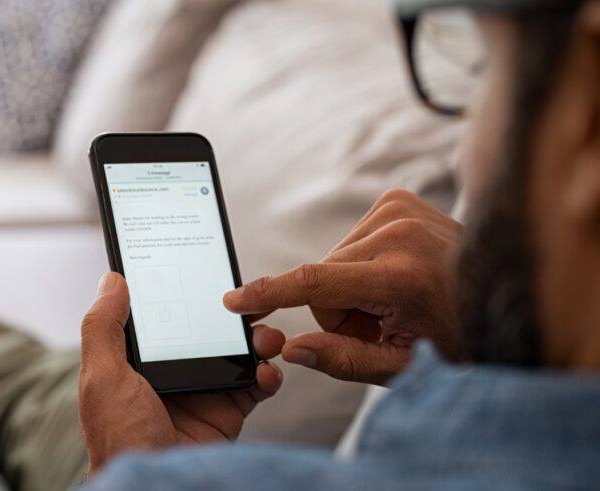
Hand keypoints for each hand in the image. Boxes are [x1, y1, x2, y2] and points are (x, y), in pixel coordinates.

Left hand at [79, 273, 283, 474]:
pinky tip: (266, 371)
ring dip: (257, 339)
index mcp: (141, 360)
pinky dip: (268, 374)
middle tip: (250, 302)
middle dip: (233, 314)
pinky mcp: (228, 412)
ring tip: (265, 337)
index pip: (166, 315)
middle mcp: (174, 371)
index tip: (205, 270)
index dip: (185, 293)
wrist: (158, 489)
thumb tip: (112, 279)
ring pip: (237, 352)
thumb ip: (103, 328)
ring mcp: (203, 391)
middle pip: (210, 329)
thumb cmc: (119, 439)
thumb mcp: (102, 377)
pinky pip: (256, 385)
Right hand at [224, 190, 461, 385]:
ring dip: (351, 285)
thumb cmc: (459, 336)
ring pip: (332, 260)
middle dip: (338, 308)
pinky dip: (362, 263)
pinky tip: (395, 274)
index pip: (313, 282)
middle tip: (382, 322)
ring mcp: (400, 209)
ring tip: (394, 298)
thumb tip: (291, 350)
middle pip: (321, 278)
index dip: (268, 293)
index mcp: (400, 276)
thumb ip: (343, 360)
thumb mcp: (403, 365)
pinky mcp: (398, 199)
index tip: (233, 300)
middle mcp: (398, 233)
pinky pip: (349, 239)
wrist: (506, 292)